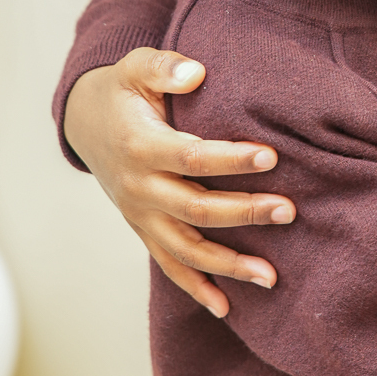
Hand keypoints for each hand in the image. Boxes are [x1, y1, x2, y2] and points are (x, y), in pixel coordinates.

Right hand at [64, 49, 295, 317]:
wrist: (86, 123)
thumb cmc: (123, 91)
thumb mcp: (136, 67)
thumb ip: (164, 67)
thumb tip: (196, 73)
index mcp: (141, 147)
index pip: (191, 157)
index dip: (231, 159)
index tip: (272, 155)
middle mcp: (140, 188)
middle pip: (196, 209)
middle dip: (245, 213)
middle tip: (289, 211)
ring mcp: (141, 216)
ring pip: (186, 249)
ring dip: (229, 265)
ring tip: (271, 276)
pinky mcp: (144, 230)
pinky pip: (170, 266)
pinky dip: (197, 289)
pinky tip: (228, 308)